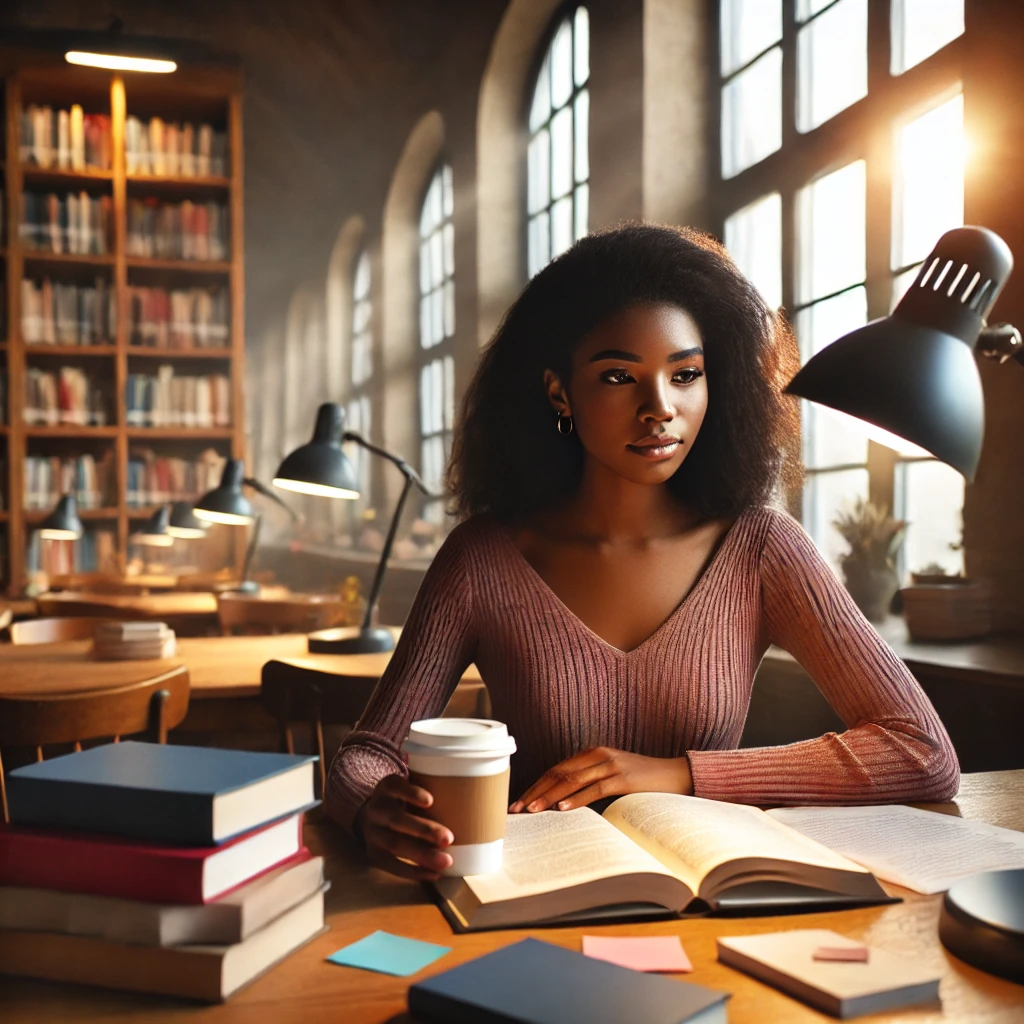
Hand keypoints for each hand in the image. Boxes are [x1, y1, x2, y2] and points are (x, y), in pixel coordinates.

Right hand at [356, 774, 453, 880]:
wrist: (373, 819)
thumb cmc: (404, 801)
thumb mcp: (410, 788)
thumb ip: (431, 788)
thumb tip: (471, 795)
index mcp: (386, 788)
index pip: (395, 785)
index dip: (411, 793)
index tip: (431, 801)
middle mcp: (376, 809)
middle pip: (397, 819)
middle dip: (424, 830)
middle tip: (449, 839)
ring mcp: (372, 833)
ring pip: (395, 844)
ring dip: (422, 855)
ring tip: (446, 861)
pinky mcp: (373, 854)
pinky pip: (392, 866)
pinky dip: (414, 872)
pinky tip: (434, 874)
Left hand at [509, 747, 692, 812]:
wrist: (676, 775)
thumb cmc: (642, 781)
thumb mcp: (612, 777)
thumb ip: (589, 783)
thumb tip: (561, 806)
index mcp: (592, 753)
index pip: (556, 769)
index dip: (535, 785)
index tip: (519, 802)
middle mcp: (598, 755)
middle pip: (558, 773)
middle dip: (535, 792)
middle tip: (517, 810)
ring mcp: (611, 765)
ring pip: (571, 780)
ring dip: (548, 797)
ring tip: (532, 811)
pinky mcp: (624, 778)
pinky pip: (594, 789)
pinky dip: (576, 799)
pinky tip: (562, 809)